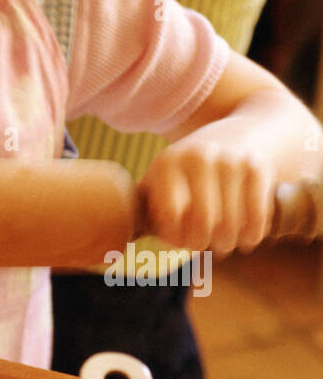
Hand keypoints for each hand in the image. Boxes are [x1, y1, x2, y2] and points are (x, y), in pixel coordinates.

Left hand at [137, 135, 275, 256]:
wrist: (242, 133)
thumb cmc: (192, 171)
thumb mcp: (164, 178)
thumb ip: (144, 209)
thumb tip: (122, 237)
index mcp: (167, 163)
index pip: (170, 218)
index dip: (176, 237)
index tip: (180, 238)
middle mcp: (196, 157)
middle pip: (203, 225)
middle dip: (205, 244)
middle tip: (207, 245)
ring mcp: (229, 161)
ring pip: (231, 225)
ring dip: (229, 243)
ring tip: (225, 243)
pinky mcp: (256, 168)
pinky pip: (256, 218)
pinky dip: (252, 235)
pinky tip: (246, 237)